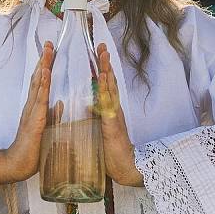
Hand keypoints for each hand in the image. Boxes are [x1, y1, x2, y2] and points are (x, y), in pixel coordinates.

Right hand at [0, 41, 53, 183]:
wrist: (17, 165)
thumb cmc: (32, 150)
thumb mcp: (46, 129)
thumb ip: (52, 116)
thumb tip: (61, 104)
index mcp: (36, 108)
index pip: (42, 83)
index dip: (46, 66)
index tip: (51, 51)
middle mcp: (32, 106)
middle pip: (38, 78)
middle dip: (44, 60)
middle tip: (49, 43)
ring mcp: (31, 111)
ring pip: (38, 84)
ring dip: (42, 66)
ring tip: (48, 50)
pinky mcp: (34, 120)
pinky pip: (39, 99)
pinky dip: (42, 84)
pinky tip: (44, 72)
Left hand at [96, 43, 142, 186]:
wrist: (126, 168)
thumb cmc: (112, 153)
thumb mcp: (101, 132)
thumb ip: (96, 118)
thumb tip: (89, 107)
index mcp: (109, 110)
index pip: (105, 86)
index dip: (102, 70)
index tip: (97, 54)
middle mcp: (113, 109)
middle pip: (109, 81)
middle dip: (105, 63)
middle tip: (100, 45)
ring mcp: (114, 115)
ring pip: (110, 88)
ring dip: (106, 70)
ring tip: (103, 54)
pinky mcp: (112, 123)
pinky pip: (108, 103)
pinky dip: (105, 89)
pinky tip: (103, 78)